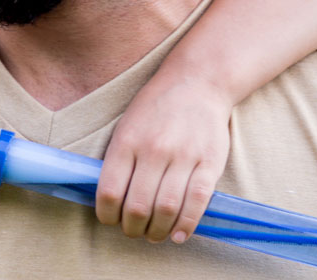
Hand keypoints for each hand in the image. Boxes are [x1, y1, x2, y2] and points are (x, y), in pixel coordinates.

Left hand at [95, 75, 232, 243]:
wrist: (198, 82)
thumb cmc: (156, 108)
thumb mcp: (126, 126)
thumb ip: (118, 160)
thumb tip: (108, 200)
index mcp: (127, 141)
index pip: (109, 192)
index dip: (107, 215)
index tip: (110, 220)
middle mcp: (154, 150)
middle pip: (138, 207)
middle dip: (132, 228)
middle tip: (133, 231)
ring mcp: (184, 157)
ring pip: (166, 209)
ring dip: (157, 232)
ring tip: (154, 235)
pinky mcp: (209, 163)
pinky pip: (197, 202)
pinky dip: (186, 225)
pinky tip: (177, 235)